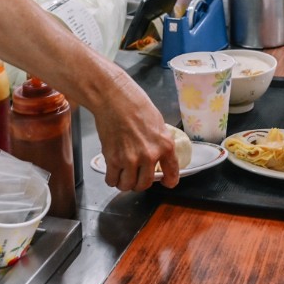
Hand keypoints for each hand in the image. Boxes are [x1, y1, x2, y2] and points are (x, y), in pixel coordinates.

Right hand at [95, 70, 179, 190]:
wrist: (115, 98)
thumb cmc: (135, 105)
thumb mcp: (158, 124)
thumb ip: (160, 143)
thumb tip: (159, 157)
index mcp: (165, 146)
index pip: (172, 174)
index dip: (168, 181)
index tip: (164, 182)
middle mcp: (149, 156)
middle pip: (144, 184)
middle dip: (139, 183)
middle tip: (135, 175)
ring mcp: (130, 159)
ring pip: (127, 185)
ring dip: (124, 182)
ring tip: (122, 174)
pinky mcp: (113, 159)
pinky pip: (112, 180)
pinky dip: (111, 179)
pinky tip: (112, 171)